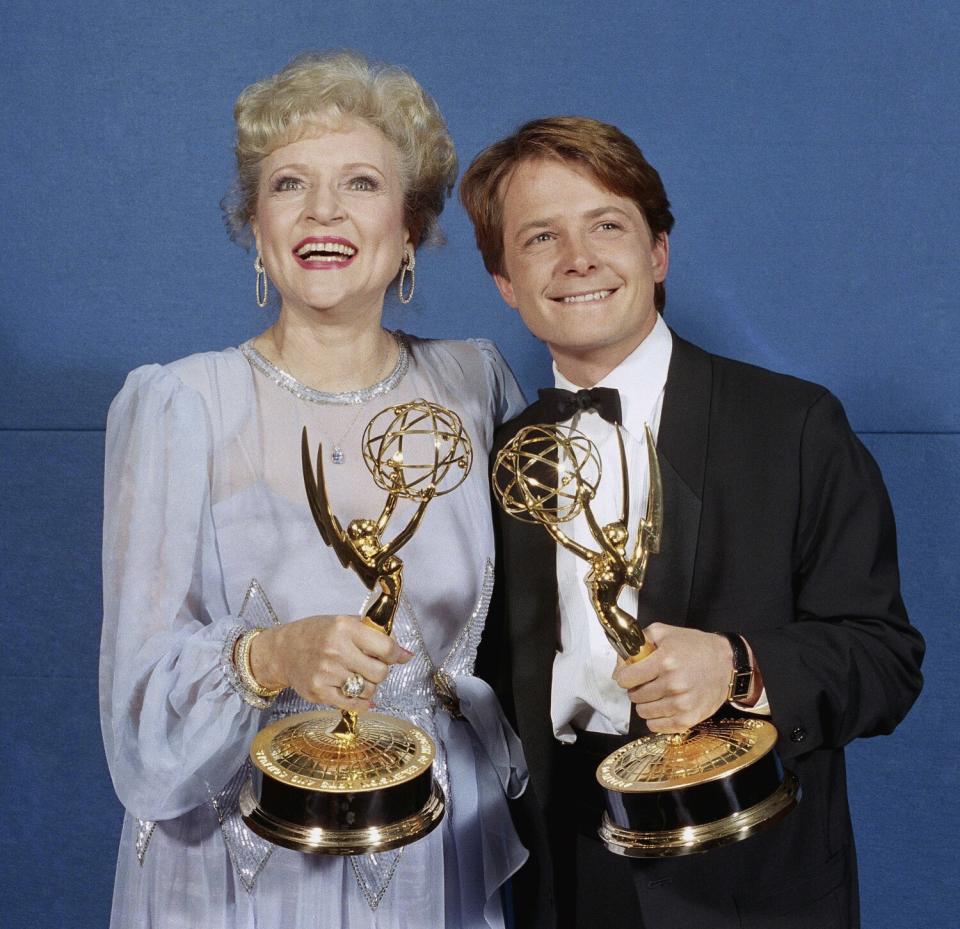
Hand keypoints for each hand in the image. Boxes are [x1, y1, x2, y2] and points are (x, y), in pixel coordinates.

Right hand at [249, 615, 412, 710]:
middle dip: (381, 671)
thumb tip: (406, 655)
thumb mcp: (344, 623)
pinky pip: (353, 705)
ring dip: (369, 686)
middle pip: (379, 672)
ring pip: (368, 690)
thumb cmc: (316, 634)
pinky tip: (357, 693)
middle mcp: (336, 650)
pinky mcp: (319, 692)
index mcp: (345, 628)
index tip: (395, 656)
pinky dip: (361, 702)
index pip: (386, 647)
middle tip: (371, 666)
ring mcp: (327, 673)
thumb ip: (375, 635)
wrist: (282, 650)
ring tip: (357, 676)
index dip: (395, 654)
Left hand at [612, 623, 730, 732]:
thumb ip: (637, 644)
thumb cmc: (694, 646)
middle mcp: (673, 683)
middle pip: (634, 695)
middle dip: (636, 688)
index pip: (626, 678)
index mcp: (665, 660)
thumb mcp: (664, 632)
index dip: (624, 676)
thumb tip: (620, 666)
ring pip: (643, 712)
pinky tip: (663, 706)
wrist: (727, 664)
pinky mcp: (688, 719)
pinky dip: (656, 718)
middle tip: (647, 682)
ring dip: (646, 703)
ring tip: (657, 693)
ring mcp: (681, 704)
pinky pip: (656, 726)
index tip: (628, 674)